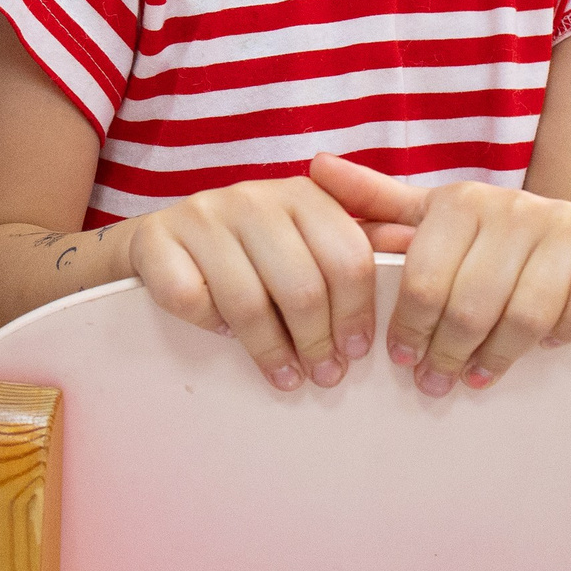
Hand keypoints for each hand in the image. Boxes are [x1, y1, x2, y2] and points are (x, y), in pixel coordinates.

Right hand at [125, 174, 379, 392]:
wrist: (163, 238)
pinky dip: (211, 326)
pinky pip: (191, 300)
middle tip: (325, 376)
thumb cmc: (254, 249)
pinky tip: (224, 336)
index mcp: (302, 193)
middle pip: (302, 286)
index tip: (357, 351)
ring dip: (271, 351)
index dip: (357, 313)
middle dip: (318, 342)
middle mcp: (252, 196)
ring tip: (287, 377)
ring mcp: (201, 215)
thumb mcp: (308, 235)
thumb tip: (414, 252)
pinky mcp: (157, 240)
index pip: (348, 257)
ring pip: (247, 301)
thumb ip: (357, 244)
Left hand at [312, 155, 570, 395]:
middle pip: (470, 304)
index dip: (410, 328)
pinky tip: (546, 345)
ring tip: (477, 376)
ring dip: (498, 356)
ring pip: (523, 314)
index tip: (404, 360)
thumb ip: (377, 202)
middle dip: (448, 352)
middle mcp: (516, 206)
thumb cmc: (491, 244)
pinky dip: (562, 335)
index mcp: (464, 200)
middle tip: (436, 382)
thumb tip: (316, 167)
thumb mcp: (434, 221)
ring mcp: (568, 228)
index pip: (424, 278)